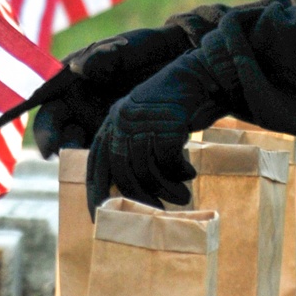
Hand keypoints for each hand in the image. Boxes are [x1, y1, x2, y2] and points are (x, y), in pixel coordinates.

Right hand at [0, 26, 190, 155]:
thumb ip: (101, 56)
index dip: (13, 108)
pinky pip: (99, 154)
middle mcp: (76, 104)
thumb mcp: (123, 48)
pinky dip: (97, 163)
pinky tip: (105, 169)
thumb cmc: (146, 48)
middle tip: (55, 151)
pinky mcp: (114, 137)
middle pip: (52, 128)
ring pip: (74, 146)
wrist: (180, 61)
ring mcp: (94, 122)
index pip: (35, 95)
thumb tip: (76, 66)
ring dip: (74, 155)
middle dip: (50, 141)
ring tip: (80, 159)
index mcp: (69, 80)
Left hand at [85, 50, 228, 216]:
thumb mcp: (147, 128)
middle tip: (157, 214)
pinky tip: (190, 174)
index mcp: (112, 124)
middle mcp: (121, 121)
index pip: (95, 164)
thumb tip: (131, 194)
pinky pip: (167, 160)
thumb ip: (134, 152)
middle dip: (139, 199)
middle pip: (122, 172)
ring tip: (183, 198)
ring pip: (145, 169)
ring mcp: (143, 120)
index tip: (99, 217)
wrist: (200, 78)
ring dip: (166, 190)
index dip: (95, 193)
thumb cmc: (175, 110)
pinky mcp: (165, 120)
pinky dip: (179, 173)